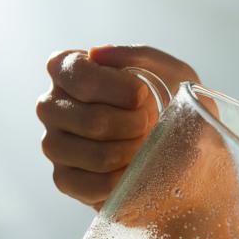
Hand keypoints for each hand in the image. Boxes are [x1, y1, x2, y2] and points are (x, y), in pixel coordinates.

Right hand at [36, 45, 198, 207]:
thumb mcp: (172, 74)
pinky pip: (92, 185)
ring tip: (143, 147)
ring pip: (96, 155)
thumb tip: (97, 54)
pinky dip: (124, 181)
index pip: (76, 74)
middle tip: (149, 125)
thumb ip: (139, 55)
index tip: (141, 96)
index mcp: (70, 70)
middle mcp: (52, 105)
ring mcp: (54, 143)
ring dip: (134, 154)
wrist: (186, 155)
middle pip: (92, 120)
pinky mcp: (63, 179)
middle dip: (134, 126)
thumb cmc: (173, 107)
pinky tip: (132, 171)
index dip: (115, 88)